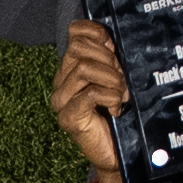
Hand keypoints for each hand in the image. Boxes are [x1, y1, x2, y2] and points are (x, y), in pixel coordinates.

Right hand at [49, 18, 132, 182]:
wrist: (118, 150)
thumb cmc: (119, 111)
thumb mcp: (117, 77)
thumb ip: (111, 56)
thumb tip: (111, 37)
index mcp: (71, 66)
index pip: (75, 32)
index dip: (96, 33)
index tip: (113, 46)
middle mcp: (61, 81)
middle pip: (78, 47)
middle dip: (107, 59)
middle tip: (121, 78)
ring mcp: (61, 100)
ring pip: (84, 68)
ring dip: (112, 80)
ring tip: (121, 95)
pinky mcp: (68, 117)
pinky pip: (91, 94)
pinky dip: (111, 98)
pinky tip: (116, 109)